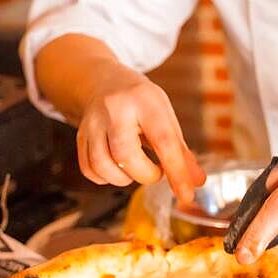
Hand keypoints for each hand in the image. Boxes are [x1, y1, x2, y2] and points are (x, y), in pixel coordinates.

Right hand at [77, 64, 204, 203]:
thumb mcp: (166, 117)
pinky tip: (118, 169)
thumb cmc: (141, 103)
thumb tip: (197, 182)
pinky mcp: (80, 136)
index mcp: (144, 101)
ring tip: (136, 169)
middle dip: (146, 175)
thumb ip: (181, 151)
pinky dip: (106, 178)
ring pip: (102, 165)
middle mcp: (115, 109)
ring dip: (124, 179)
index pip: (163, 140)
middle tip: (156, 172)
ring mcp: (93, 122)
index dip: (176, 171)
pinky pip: (89, 169)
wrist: (104, 83)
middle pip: (125, 154)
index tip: (186, 194)